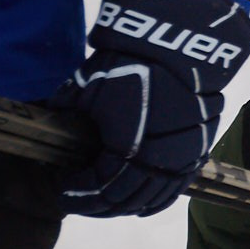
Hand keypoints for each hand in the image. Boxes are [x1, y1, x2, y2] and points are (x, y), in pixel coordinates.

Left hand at [54, 0, 249, 217]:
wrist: (180, 44)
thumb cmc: (130, 64)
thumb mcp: (88, 90)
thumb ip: (68, 118)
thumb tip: (50, 134)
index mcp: (126, 149)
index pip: (96, 189)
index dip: (75, 193)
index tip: (61, 188)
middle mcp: (157, 160)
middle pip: (122, 200)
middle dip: (96, 203)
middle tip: (78, 197)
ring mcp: (182, 157)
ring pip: (150, 198)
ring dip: (124, 204)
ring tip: (106, 200)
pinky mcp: (199, 149)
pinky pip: (176, 187)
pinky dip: (155, 199)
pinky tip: (141, 203)